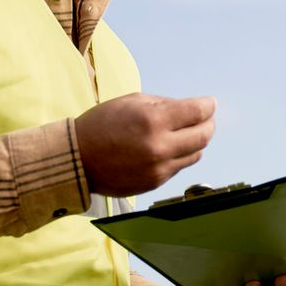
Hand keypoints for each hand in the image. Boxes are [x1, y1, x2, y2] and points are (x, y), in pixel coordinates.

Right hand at [73, 92, 215, 197]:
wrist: (76, 159)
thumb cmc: (102, 125)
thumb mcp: (133, 102)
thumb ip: (166, 104)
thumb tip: (193, 108)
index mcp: (154, 121)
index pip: (199, 112)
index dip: (208, 106)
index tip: (209, 103)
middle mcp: (159, 147)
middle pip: (204, 136)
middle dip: (209, 123)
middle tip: (205, 118)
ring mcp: (158, 169)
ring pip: (196, 154)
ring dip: (196, 141)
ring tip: (187, 132)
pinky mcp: (154, 183)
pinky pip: (179, 167)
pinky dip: (180, 155)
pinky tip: (169, 147)